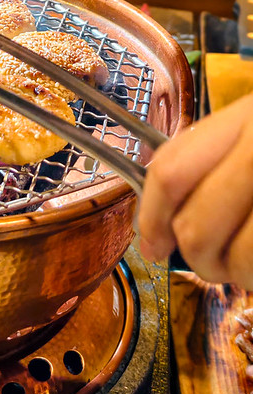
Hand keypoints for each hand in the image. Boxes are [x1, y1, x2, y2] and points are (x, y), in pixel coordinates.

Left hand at [139, 94, 252, 287]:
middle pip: (197, 228)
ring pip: (239, 261)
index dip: (150, 216)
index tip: (150, 243)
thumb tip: (161, 221)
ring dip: (236, 274)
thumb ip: (209, 156)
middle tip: (205, 260)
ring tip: (246, 261)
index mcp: (248, 119)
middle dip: (193, 256)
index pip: (172, 173)